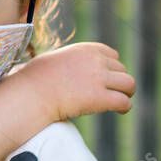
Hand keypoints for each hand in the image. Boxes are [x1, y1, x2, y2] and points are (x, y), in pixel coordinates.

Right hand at [15, 42, 134, 119]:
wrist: (31, 94)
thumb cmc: (34, 79)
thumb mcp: (53, 60)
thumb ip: (68, 61)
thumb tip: (68, 70)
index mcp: (85, 50)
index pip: (112, 55)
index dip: (112, 68)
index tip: (108, 78)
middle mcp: (95, 61)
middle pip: (121, 70)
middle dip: (118, 81)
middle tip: (114, 92)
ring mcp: (99, 79)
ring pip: (129, 84)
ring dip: (126, 92)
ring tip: (121, 100)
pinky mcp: (100, 98)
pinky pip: (124, 102)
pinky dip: (124, 107)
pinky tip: (119, 110)